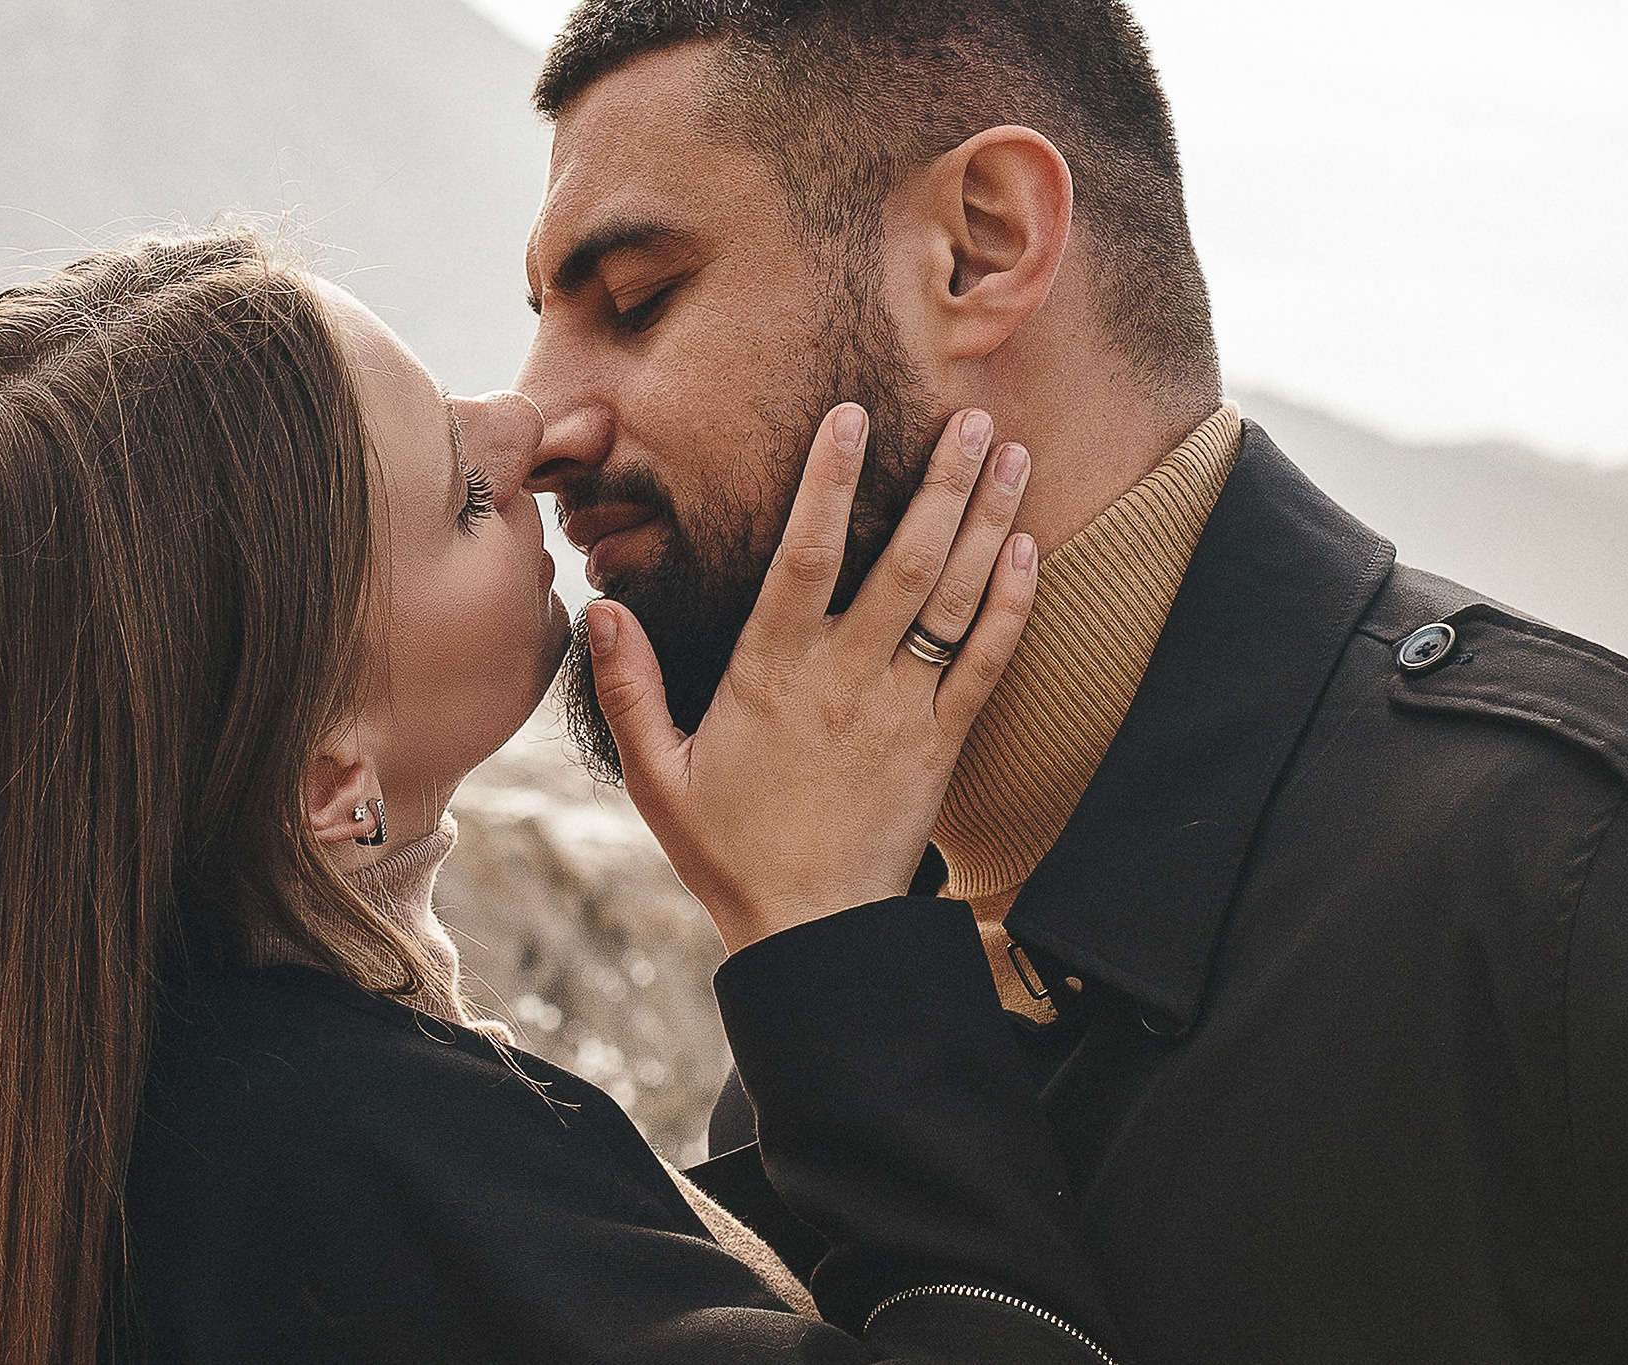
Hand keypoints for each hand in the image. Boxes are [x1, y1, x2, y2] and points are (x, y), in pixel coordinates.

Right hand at [586, 404, 1036, 951]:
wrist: (813, 930)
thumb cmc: (729, 849)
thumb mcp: (657, 774)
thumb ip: (629, 688)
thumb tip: (600, 609)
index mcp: (769, 673)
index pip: (802, 556)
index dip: (827, 482)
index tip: (850, 417)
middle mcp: (843, 678)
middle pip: (904, 561)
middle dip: (944, 481)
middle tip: (975, 415)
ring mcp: (901, 708)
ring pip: (954, 599)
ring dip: (988, 520)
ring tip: (1016, 453)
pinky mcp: (943, 742)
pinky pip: (987, 661)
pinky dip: (1010, 602)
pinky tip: (1027, 546)